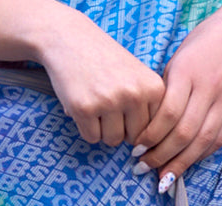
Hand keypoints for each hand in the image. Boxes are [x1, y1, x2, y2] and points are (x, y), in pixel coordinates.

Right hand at [37, 5, 164, 147]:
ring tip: (96, 102)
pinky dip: (86, 127)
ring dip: (103, 129)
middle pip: (133, 138)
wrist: (68, 38)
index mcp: (153, 87)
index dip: (136, 122)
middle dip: (121, 129)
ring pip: (113, 140)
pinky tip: (84, 105)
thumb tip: (142, 152)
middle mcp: (134, 94)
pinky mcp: (85, 108)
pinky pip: (92, 138)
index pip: (152, 130)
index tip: (125, 104)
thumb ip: (148, 108)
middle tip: (108, 103)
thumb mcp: (137, 77)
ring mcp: (110, 101)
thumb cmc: (105, 61)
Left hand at [132, 0, 221, 186]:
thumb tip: (151, 125)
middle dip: (161, 156)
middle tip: (144, 168)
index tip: (137, 149)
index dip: (151, 137)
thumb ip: (168, 90)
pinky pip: (219, 139)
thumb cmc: (206, 42)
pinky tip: (186, 163)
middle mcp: (210, 88)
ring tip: (164, 178)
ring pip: (203, 142)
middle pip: (184, 134)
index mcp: (188, 72)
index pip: (168, 115)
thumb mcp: (180, 58)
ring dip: (181, 164)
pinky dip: (201, 155)